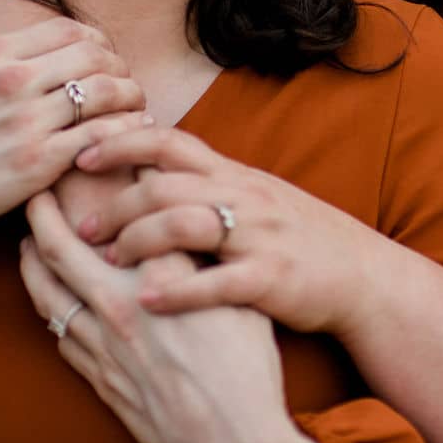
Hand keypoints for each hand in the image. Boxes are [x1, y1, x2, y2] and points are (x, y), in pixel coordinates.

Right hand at [0, 0, 147, 284]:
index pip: (68, 29)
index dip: (98, 39)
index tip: (105, 56)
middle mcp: (12, 81)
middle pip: (94, 55)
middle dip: (119, 66)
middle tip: (126, 81)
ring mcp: (27, 121)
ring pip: (104, 92)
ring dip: (130, 96)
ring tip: (136, 106)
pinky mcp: (39, 163)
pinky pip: (100, 135)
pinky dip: (125, 131)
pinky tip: (133, 133)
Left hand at [21, 191, 322, 442]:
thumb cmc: (249, 370)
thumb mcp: (239, 300)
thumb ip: (204, 261)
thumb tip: (187, 228)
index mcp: (159, 275)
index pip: (119, 214)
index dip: (102, 183)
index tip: (90, 163)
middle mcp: (120, 305)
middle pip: (59, 249)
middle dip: (41, 214)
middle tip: (36, 192)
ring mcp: (103, 346)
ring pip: (46, 293)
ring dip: (31, 261)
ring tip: (29, 242)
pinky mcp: (99, 380)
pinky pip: (58, 336)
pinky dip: (48, 308)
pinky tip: (50, 300)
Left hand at [71, 126, 389, 338]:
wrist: (364, 276)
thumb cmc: (299, 239)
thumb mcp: (253, 198)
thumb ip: (205, 183)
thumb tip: (144, 167)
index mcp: (234, 176)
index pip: (168, 141)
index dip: (120, 142)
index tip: (79, 155)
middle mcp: (244, 197)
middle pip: (167, 184)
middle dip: (118, 205)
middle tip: (83, 229)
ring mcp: (260, 236)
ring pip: (187, 224)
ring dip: (140, 241)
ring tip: (108, 263)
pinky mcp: (272, 278)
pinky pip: (219, 280)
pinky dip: (179, 290)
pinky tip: (147, 301)